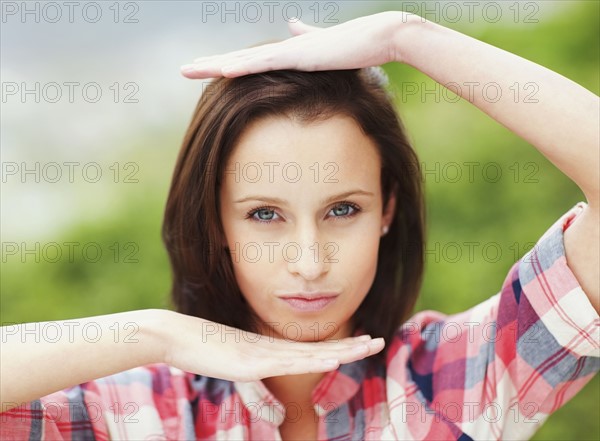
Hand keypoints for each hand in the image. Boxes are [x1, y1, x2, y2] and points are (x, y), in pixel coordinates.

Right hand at [160, 310, 384, 381]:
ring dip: (342, 350)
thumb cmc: (206, 353)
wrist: (179, 337)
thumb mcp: (238, 376)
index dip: (340, 347)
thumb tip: (276, 417)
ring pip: (312, 353)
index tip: (364, 344)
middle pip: (320, 348)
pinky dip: (314, 360)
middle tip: (380, 340)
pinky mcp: (253, 362)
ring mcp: (265, 354)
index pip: (314, 350)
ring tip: (368, 346)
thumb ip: (259, 394)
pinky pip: (289, 363)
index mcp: (273, 351)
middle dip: (352, 346)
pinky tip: (333, 359)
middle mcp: (275, 349)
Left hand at [181, 11, 411, 78]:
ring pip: (245, 60)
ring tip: (190, 71)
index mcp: (288, 51)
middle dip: (211, 64)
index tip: (206, 68)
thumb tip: (292, 24)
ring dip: (216, 66)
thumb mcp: (324, 44)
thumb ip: (306, 35)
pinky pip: (266, 63)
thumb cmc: (357, 44)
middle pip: (241, 58)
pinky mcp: (300, 55)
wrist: (380, 36)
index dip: (228, 64)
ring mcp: (290, 51)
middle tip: (184, 70)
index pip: (251, 60)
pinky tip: (223, 71)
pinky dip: (243, 67)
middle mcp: (284, 49)